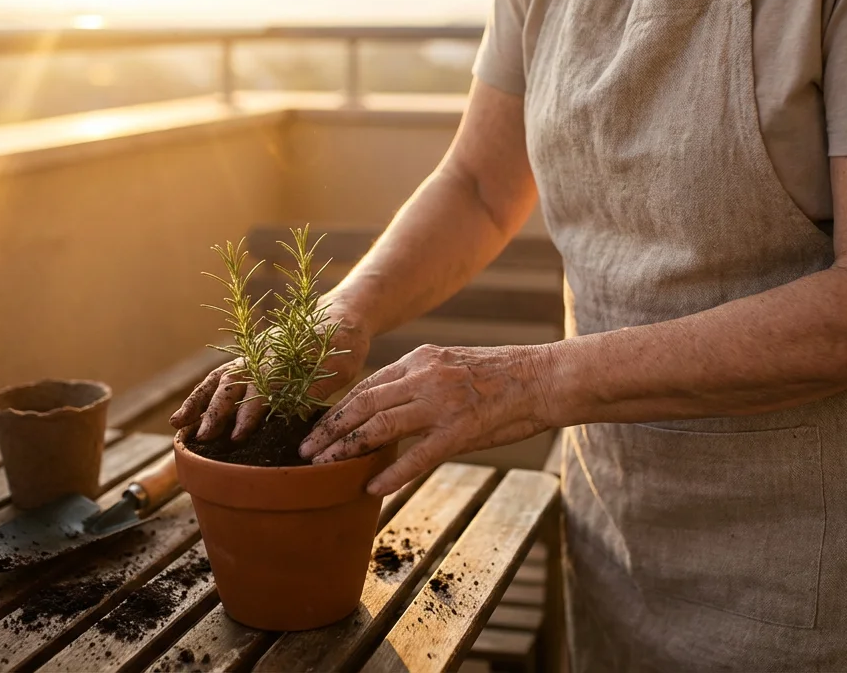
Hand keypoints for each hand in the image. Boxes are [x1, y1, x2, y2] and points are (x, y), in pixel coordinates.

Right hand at [170, 313, 370, 441]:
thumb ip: (315, 387)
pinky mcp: (250, 357)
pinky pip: (220, 374)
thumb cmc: (345, 343)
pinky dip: (202, 392)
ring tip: (178, 424)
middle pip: (232, 383)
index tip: (236, 436)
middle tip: (202, 438)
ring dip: (198, 402)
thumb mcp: (341, 366)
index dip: (248, 414)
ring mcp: (253, 354)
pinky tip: (188, 411)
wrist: (343, 312)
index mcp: (285, 357)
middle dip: (215, 412)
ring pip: (219, 378)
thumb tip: (292, 414)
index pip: (262, 389)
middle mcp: (262, 354)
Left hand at [299, 344, 556, 495]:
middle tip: (303, 451)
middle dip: (328, 428)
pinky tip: (372, 487)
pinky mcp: (460, 430)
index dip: (337, 408)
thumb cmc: (501, 377)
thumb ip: (419, 381)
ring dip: (345, 449)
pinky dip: (391, 473)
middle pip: (362, 403)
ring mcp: (441, 403)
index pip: (366, 384)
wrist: (544, 378)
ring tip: (322, 468)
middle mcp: (424, 376)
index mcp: (420, 359)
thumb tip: (388, 405)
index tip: (316, 426)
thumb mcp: (451, 365)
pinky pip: (417, 455)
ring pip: (380, 425)